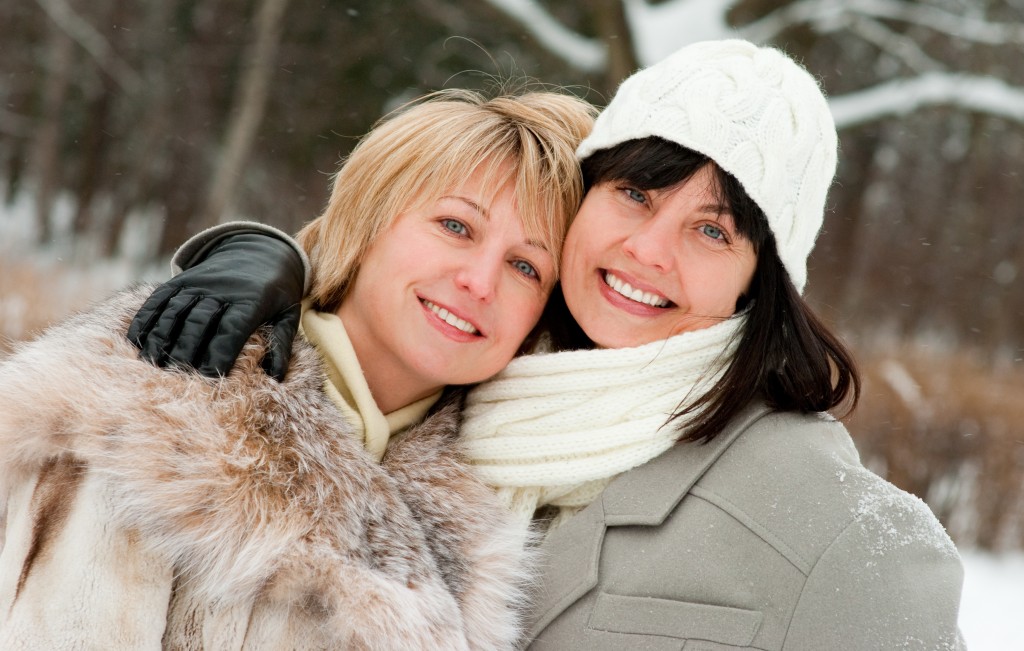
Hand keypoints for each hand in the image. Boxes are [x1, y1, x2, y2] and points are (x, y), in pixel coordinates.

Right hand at [127, 233, 304, 379]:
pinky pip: (159, 300)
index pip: (231, 330)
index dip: (219, 354)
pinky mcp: (181, 280)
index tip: (209, 377)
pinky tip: (137, 343)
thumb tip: (276, 377)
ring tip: (152, 365)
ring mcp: (198, 283)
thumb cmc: (275, 293)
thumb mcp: (288, 314)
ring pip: (174, 311)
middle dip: (186, 351)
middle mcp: (221, 290)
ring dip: (161, 338)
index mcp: (251, 301)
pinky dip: (145, 320)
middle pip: (198, 322)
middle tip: (175, 378)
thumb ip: (283, 345)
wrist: (259, 252)